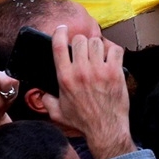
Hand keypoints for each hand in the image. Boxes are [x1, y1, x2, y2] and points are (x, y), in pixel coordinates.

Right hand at [41, 26, 133, 158]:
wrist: (105, 129)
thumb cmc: (82, 122)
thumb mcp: (57, 113)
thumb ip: (47, 100)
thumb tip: (43, 92)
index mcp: (65, 78)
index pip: (58, 46)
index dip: (59, 32)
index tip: (61, 29)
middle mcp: (81, 71)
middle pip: (80, 40)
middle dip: (81, 42)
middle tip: (83, 49)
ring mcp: (99, 71)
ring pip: (97, 42)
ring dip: (96, 46)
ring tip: (97, 54)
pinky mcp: (115, 72)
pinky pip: (115, 50)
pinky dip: (113, 51)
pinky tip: (110, 57)